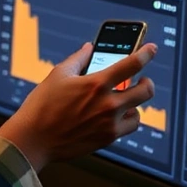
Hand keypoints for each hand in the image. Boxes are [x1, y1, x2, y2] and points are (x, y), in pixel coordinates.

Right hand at [0, 42, 156, 172]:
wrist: (34, 139)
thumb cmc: (42, 106)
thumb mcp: (58, 75)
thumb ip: (78, 59)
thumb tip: (89, 48)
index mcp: (96, 83)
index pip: (132, 64)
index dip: (146, 53)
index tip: (152, 49)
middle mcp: (108, 104)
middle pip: (145, 90)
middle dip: (147, 82)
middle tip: (142, 80)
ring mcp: (109, 123)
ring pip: (139, 112)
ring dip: (135, 104)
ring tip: (125, 101)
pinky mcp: (107, 138)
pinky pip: (128, 127)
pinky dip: (127, 120)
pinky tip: (116, 116)